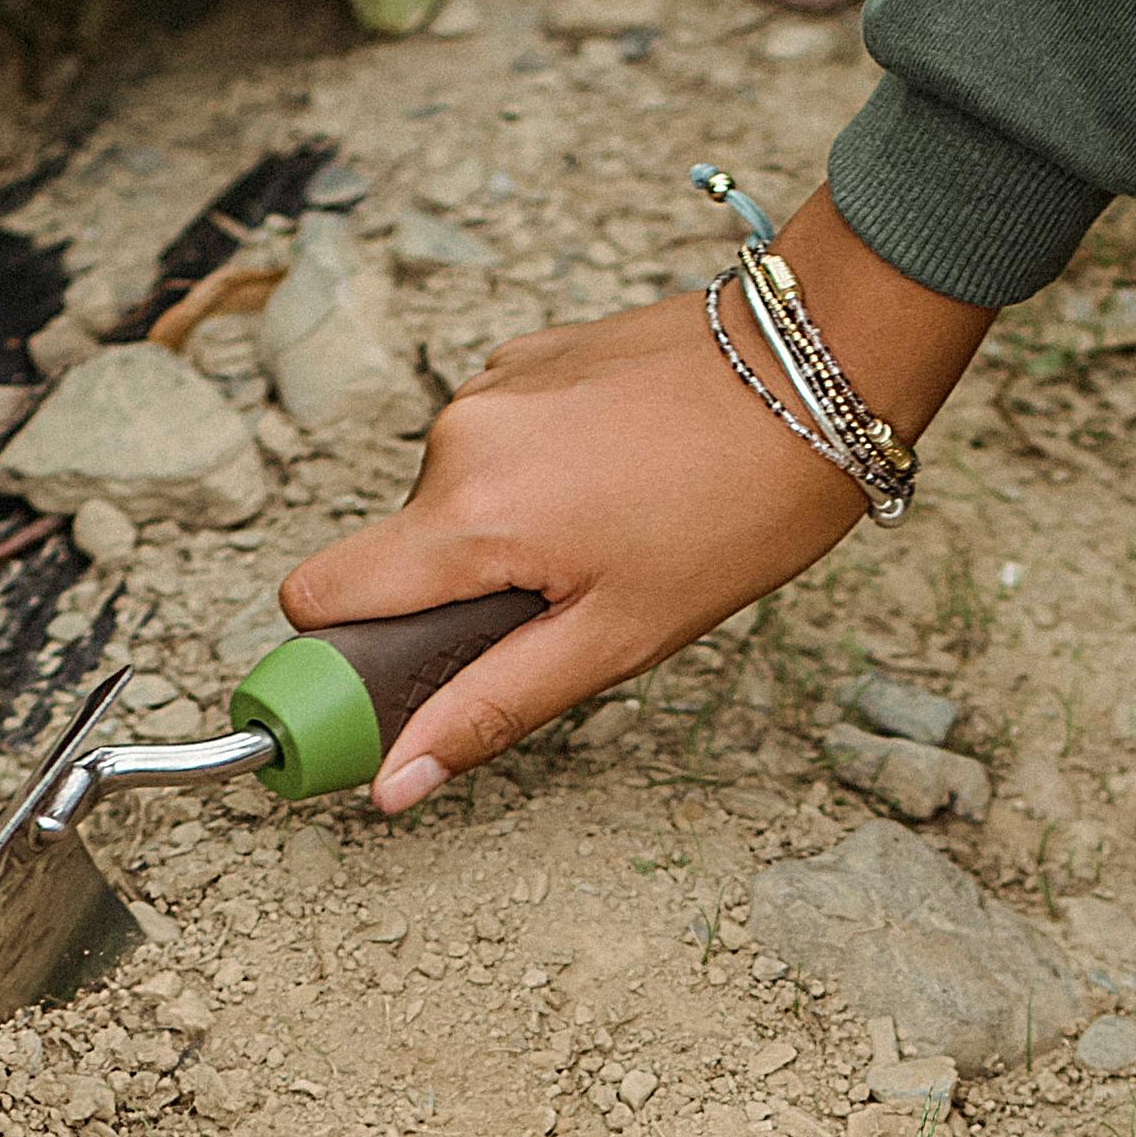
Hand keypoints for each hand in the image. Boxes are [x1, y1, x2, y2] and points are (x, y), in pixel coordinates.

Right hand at [274, 192, 993, 811]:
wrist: (816, 370)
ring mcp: (490, 385)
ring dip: (511, 537)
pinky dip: (539, 477)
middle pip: (401, 556)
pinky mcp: (528, 354)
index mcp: (466, 515)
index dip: (340, 658)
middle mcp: (456, 437)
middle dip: (463, 598)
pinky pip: (499, 445)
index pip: (319, 596)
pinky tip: (623, 478)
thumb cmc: (737, 511)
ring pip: (457, 502)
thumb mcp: (617, 639)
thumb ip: (492, 708)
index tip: (395, 690)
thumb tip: (393, 782)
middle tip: (574, 607)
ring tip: (618, 534)